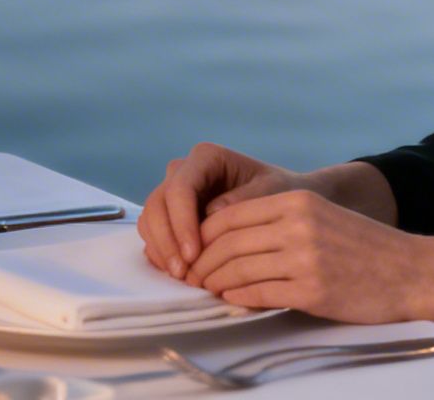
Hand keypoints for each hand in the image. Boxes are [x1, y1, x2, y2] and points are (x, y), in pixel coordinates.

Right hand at [138, 143, 302, 277]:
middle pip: (158, 204)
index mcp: (206, 157)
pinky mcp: (171, 215)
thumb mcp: (270, 194)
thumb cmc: (280, 192)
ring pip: (150, 220)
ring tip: (183, 277)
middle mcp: (184, 171)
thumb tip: (210, 214)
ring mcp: (174, 193)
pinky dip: (162, 253)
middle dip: (167, 241)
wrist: (283, 202)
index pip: (181, 188)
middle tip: (183, 273)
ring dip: (162, 250)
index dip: (181, 222)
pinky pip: (154, 234)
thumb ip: (242, 202)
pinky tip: (179, 273)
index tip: (193, 254)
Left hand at [185, 189, 433, 323]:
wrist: (412, 271)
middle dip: (201, 262)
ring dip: (213, 281)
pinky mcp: (312, 289)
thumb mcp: (321, 218)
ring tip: (205, 289)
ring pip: (237, 267)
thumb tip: (228, 241)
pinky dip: (237, 296)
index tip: (193, 251)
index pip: (231, 215)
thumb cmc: (365, 248)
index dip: (203, 236)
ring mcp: (305, 257)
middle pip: (227, 242)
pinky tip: (230, 298)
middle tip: (190, 276)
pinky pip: (258, 292)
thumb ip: (279, 222)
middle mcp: (298, 224)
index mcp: (298, 201)